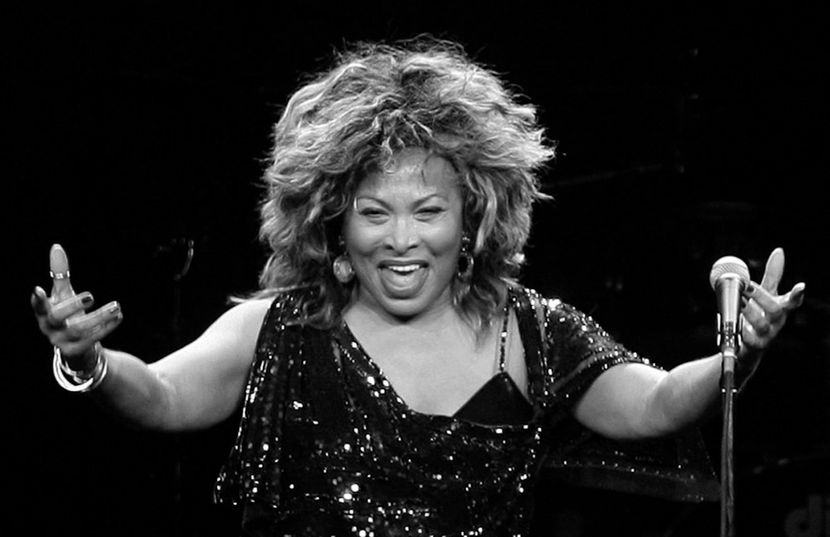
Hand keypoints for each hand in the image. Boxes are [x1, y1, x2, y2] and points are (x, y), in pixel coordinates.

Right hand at [31, 244, 122, 369]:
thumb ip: (60, 273)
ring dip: (99, 317)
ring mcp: (60, 341)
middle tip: (92, 295)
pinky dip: (106, 328)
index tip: (39, 289)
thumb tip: (56, 246)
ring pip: (77, 330)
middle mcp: (49, 327)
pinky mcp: (75, 350)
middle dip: (73, 305)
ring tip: (117, 306)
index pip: (38, 306)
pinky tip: (118, 317)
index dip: (37, 299)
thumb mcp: (63, 294)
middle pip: (56, 317)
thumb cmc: (68, 314)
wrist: (76, 346)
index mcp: (44, 312)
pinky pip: (91, 340)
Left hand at [741, 247, 805, 352]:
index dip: (797, 294)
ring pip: (762, 324)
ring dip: (750, 311)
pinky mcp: (754, 346)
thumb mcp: (767, 294)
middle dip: (761, 296)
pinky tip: (735, 324)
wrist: (747, 345)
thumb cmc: (760, 315)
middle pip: (776, 310)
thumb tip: (779, 251)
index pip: (793, 301)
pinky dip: (743, 331)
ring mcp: (767, 335)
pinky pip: (750, 339)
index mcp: (782, 308)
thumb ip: (773, 275)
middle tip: (746, 286)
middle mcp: (777, 322)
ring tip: (739, 301)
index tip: (801, 286)